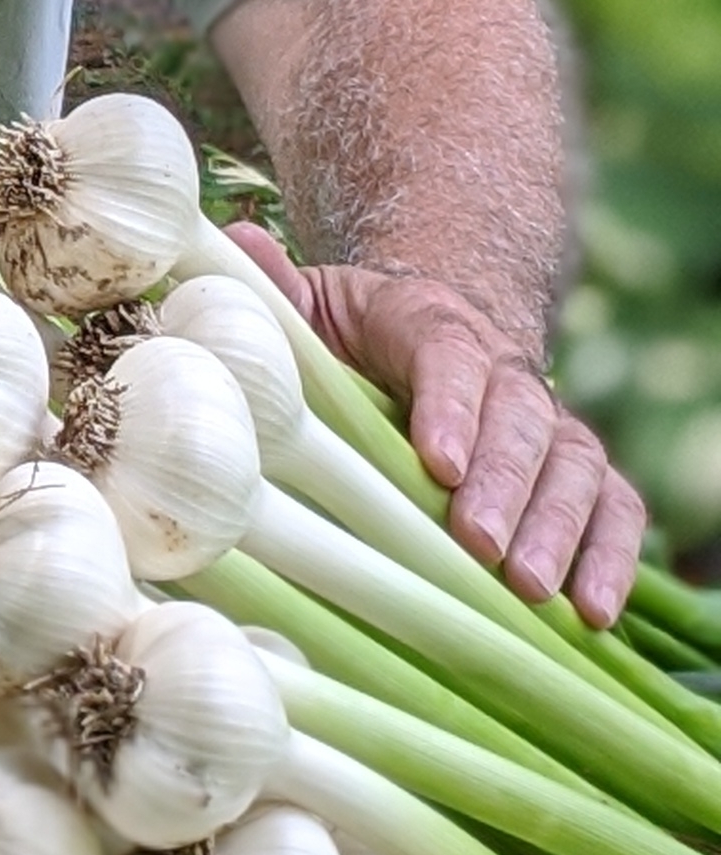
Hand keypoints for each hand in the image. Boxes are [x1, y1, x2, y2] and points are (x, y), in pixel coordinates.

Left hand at [224, 223, 646, 627]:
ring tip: (535, 590)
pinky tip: (595, 613)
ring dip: (560, 527)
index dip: (450, 407)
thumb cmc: (352, 342)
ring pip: (575, 465)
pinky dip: (612, 557)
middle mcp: (505, 370)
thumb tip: (240, 242)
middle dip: (505, 484)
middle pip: (519, 420)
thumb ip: (282, 291)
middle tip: (482, 545)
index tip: (439, 465)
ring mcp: (550, 424)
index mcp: (431, 322)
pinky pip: (614, 509)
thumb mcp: (312, 310)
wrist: (424, 340)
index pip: (449, 356)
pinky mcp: (580, 473)